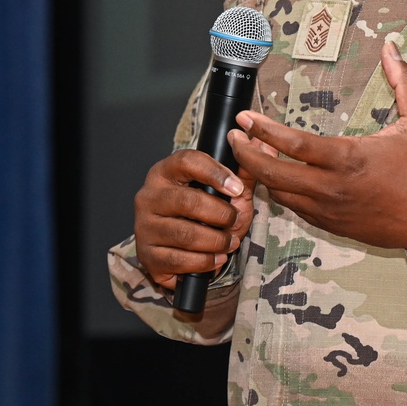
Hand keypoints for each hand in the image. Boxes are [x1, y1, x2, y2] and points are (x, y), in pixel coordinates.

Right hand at [133, 149, 254, 289]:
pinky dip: (204, 262)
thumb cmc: (205, 213)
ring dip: (216, 241)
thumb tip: (261, 144)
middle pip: (188, 201)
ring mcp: (145, 227)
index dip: (216, 173)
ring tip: (230, 242)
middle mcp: (149, 196)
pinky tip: (216, 258)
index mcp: (165, 172)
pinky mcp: (148, 256)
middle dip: (221, 214)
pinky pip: (179, 260)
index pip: (187, 161)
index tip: (238, 188)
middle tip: (234, 220)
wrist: (183, 249)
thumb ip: (243, 170)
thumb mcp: (226, 190)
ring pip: (185, 234)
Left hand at [229, 42, 406, 249]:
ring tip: (250, 151)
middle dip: (246, 154)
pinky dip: (279, 192)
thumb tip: (391, 46)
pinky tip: (275, 176)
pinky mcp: (332, 225)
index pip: (294, 145)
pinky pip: (295, 209)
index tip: (245, 117)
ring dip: (260, 173)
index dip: (264, 130)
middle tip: (234, 135)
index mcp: (349, 158)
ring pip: (280, 194)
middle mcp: (333, 187)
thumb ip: (404, 80)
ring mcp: (329, 210)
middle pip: (274, 174)